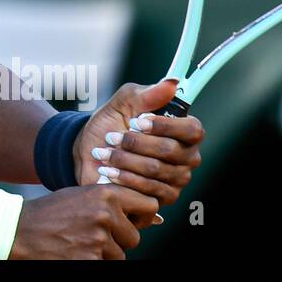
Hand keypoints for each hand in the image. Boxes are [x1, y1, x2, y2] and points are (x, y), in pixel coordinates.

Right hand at [9, 184, 158, 258]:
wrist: (20, 230)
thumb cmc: (52, 212)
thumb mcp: (82, 195)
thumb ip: (113, 201)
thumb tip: (154, 217)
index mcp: (105, 193)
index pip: (149, 205)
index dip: (142, 214)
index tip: (131, 219)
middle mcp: (105, 214)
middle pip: (135, 236)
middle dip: (119, 239)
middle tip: (93, 232)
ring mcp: (98, 239)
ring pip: (120, 254)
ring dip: (105, 252)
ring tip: (79, 241)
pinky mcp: (90, 260)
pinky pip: (106, 264)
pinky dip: (93, 260)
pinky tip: (75, 251)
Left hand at [74, 79, 203, 207]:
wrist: (89, 153)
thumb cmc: (110, 124)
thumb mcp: (122, 103)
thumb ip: (146, 94)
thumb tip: (172, 82)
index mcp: (183, 131)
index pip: (192, 129)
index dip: (165, 126)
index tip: (136, 121)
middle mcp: (187, 156)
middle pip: (170, 150)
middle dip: (135, 143)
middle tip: (111, 137)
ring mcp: (178, 179)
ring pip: (157, 170)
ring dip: (125, 160)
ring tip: (104, 153)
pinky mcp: (164, 198)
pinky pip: (150, 191)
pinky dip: (125, 179)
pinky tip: (108, 172)